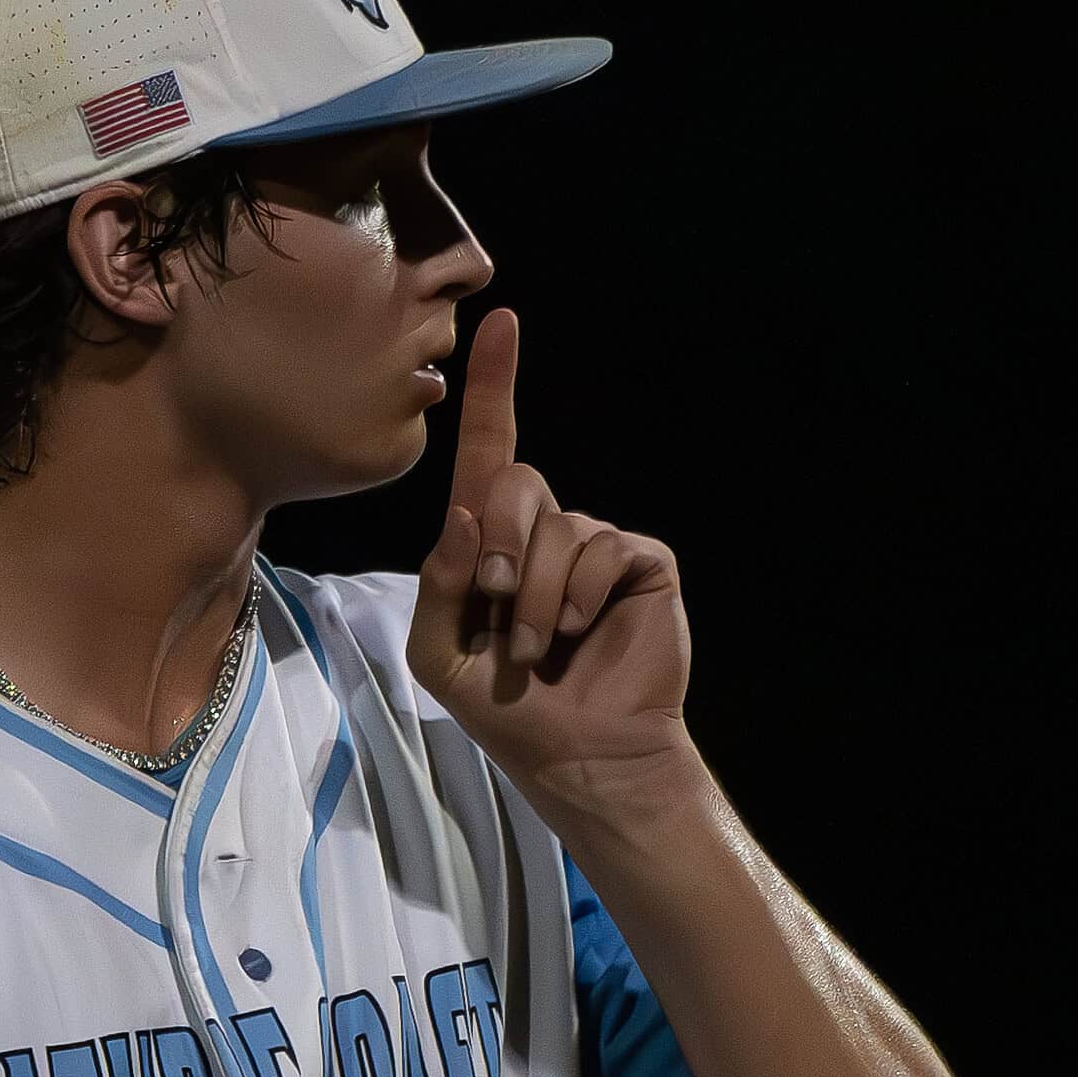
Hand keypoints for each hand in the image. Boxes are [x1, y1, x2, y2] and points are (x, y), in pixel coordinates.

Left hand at [405, 307, 704, 831]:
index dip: (492, 387)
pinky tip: (579, 630)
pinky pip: (603, 548)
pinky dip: (580, 593)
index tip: (500, 321)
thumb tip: (463, 517)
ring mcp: (596, 546)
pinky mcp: (640, 565)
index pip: (489, 451)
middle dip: (498, 547)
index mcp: (492, 543)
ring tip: (537, 647)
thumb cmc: (509, 711)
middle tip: (498, 606)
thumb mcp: (441, 657)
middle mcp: (545, 532)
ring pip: (558, 527)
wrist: (580, 755)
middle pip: (515, 483)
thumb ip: (436, 588)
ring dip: (535, 596)